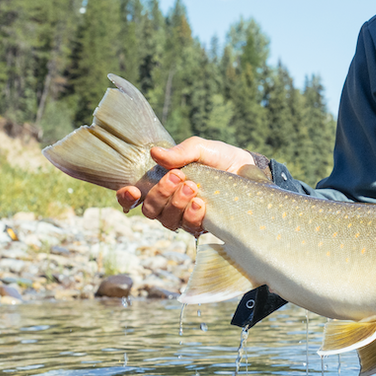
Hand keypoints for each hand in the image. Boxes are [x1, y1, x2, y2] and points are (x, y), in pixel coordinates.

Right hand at [115, 137, 254, 234]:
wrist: (248, 169)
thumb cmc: (220, 158)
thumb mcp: (201, 148)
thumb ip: (180, 152)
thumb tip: (156, 154)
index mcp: (162, 184)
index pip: (134, 198)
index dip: (126, 198)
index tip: (133, 190)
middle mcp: (170, 203)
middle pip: (150, 210)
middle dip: (160, 194)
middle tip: (177, 177)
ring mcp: (185, 216)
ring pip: (168, 221)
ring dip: (176, 204)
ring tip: (192, 187)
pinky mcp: (204, 225)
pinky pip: (190, 227)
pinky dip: (192, 215)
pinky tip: (200, 203)